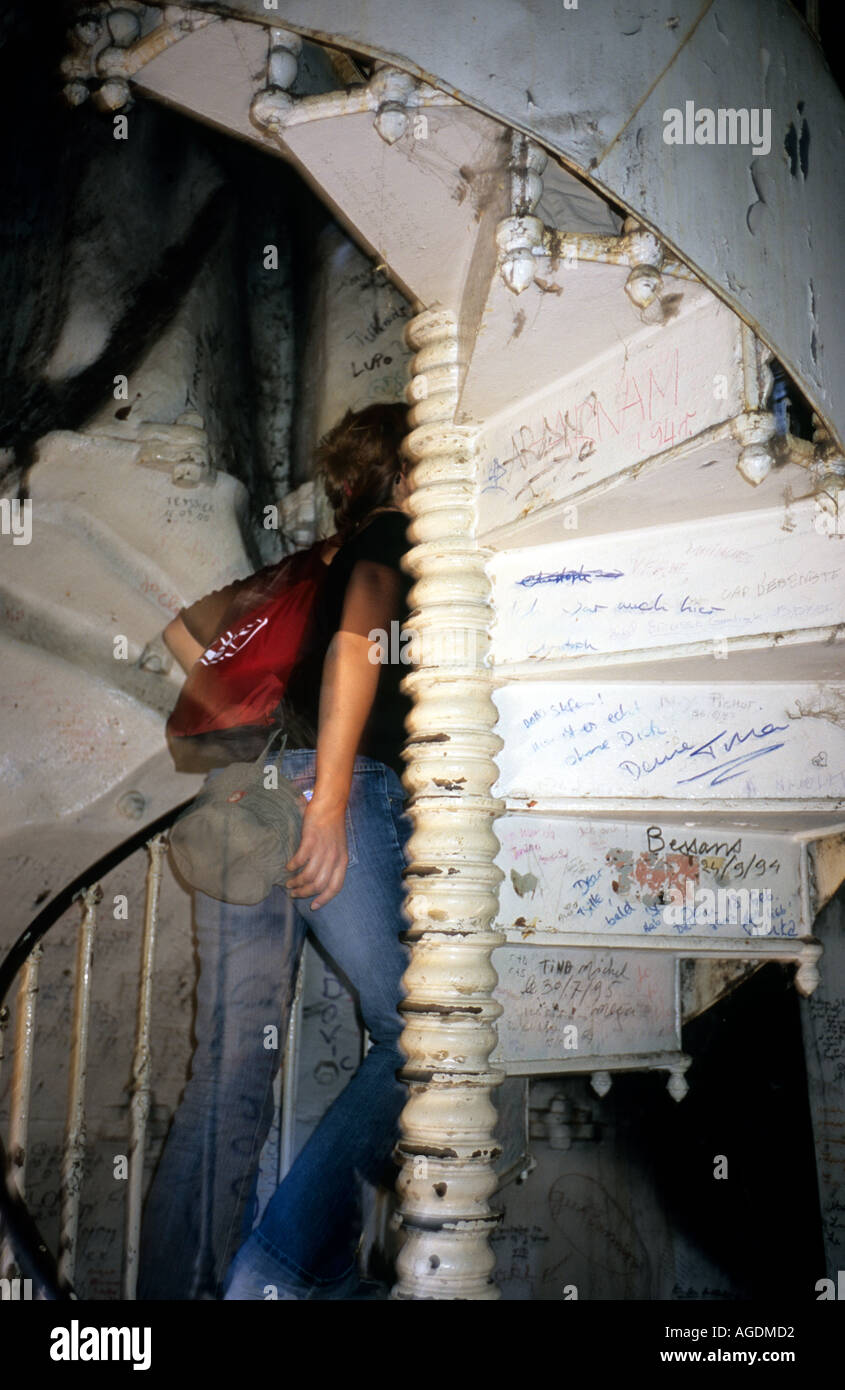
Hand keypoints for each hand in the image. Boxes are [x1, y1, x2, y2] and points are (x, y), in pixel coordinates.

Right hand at [285, 794, 348, 908]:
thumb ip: (332, 862)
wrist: (331, 805)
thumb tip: (319, 879)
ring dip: (297, 882)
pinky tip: (289, 866)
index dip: (324, 899)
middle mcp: (334, 858)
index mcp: (342, 861)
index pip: (335, 887)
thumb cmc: (332, 827)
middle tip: (294, 893)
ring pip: (309, 876)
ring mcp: (323, 849)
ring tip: (289, 883)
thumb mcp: (338, 848)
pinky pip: (300, 860)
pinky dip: (293, 866)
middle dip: (305, 893)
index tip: (314, 906)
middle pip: (319, 885)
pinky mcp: (311, 840)